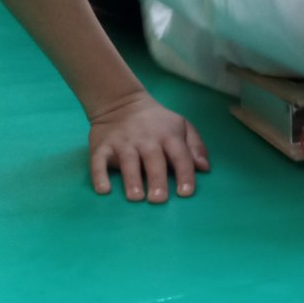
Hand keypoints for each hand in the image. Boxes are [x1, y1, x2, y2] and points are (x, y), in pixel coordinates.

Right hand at [87, 89, 208, 201]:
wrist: (121, 102)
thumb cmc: (157, 122)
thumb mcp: (182, 126)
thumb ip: (195, 146)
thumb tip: (204, 168)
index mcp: (168, 136)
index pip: (180, 155)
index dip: (184, 174)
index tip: (186, 193)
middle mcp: (146, 140)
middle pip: (153, 160)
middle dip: (157, 179)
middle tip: (159, 199)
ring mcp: (123, 143)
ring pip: (128, 161)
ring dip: (131, 179)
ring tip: (135, 197)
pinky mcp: (102, 147)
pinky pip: (99, 161)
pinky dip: (99, 175)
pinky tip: (103, 190)